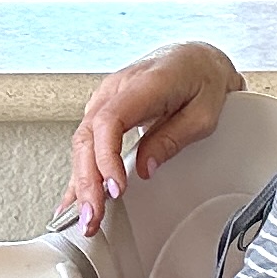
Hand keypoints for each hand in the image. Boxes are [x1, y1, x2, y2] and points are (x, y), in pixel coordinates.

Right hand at [62, 44, 244, 236]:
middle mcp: (115, 90)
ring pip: (82, 144)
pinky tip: (72, 201)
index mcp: (142, 85)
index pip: (109, 122)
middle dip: (87, 181)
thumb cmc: (202, 78)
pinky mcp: (104, 113)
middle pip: (87, 137)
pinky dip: (79, 174)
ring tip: (85, 219)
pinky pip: (87, 145)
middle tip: (93, 216)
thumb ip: (174, 138)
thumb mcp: (204, 112)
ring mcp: (105, 100)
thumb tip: (146, 168)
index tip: (116, 189)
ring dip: (81, 184)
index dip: (107, 158)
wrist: (196, 58)